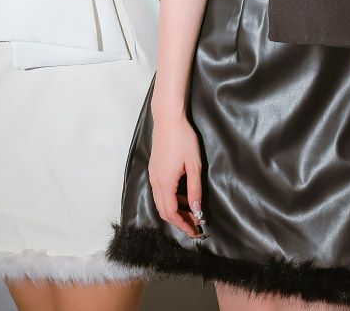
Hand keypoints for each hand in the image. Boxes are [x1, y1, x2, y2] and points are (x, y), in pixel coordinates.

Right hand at [148, 115, 203, 238]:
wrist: (168, 119)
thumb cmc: (183, 139)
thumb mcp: (194, 165)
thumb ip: (195, 189)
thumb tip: (196, 210)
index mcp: (165, 183)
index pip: (172, 213)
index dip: (183, 225)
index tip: (196, 231)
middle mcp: (156, 182)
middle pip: (164, 211)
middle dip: (179, 221)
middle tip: (195, 225)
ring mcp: (153, 175)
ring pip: (161, 202)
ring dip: (175, 211)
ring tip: (192, 211)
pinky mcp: (154, 169)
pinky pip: (160, 192)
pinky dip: (171, 200)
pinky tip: (183, 196)